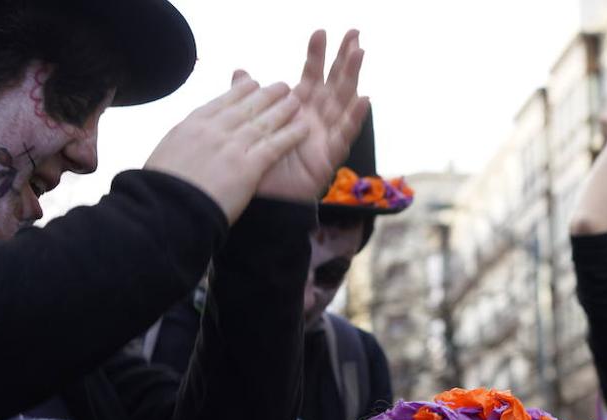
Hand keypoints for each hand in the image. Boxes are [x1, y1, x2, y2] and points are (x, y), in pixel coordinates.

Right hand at [145, 73, 308, 222]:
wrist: (166, 209)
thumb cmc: (160, 191)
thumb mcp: (164, 156)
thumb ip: (181, 145)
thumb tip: (183, 146)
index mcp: (190, 126)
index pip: (220, 103)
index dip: (239, 92)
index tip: (251, 83)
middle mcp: (212, 130)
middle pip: (245, 107)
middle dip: (265, 95)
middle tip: (281, 86)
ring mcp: (231, 147)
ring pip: (262, 122)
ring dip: (282, 109)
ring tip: (297, 99)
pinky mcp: (247, 168)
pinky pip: (274, 146)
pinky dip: (291, 135)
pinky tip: (304, 128)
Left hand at [255, 30, 369, 201]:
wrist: (262, 202)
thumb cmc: (262, 166)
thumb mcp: (252, 126)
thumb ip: (250, 98)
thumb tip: (241, 72)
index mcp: (300, 111)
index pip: (311, 76)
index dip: (316, 55)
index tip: (320, 31)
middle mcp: (317, 121)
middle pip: (335, 84)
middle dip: (344, 59)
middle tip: (354, 33)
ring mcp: (326, 138)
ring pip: (344, 103)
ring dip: (353, 77)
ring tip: (360, 54)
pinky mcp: (329, 157)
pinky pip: (345, 135)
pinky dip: (355, 118)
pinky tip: (365, 100)